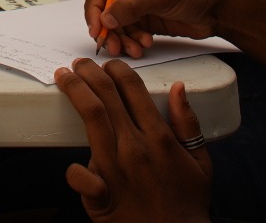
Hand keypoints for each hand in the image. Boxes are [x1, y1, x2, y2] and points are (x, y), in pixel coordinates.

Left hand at [55, 58, 212, 222]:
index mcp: (160, 139)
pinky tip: (69, 160)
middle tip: (79, 63)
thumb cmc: (188, 203)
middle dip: (89, 72)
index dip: (117, 71)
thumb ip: (188, 123)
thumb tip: (178, 88)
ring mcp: (116, 171)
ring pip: (91, 119)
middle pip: (107, 97)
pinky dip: (74, 169)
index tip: (107, 65)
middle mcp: (136, 149)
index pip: (133, 90)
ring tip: (65, 77)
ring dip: (75, 92)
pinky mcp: (102, 197)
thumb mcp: (200, 162)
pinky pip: (79, 176)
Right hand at [86, 0, 227, 58]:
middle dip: (109, 29)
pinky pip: (127, 30)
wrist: (217, 6)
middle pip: (103, 7)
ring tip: (135, 50)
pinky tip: (145, 45)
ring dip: (122, 38)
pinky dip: (132, 40)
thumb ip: (128, 7)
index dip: (94, 10)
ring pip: (114, 22)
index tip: (96, 30)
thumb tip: (104, 20)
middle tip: (114, 47)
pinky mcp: (142, 14)